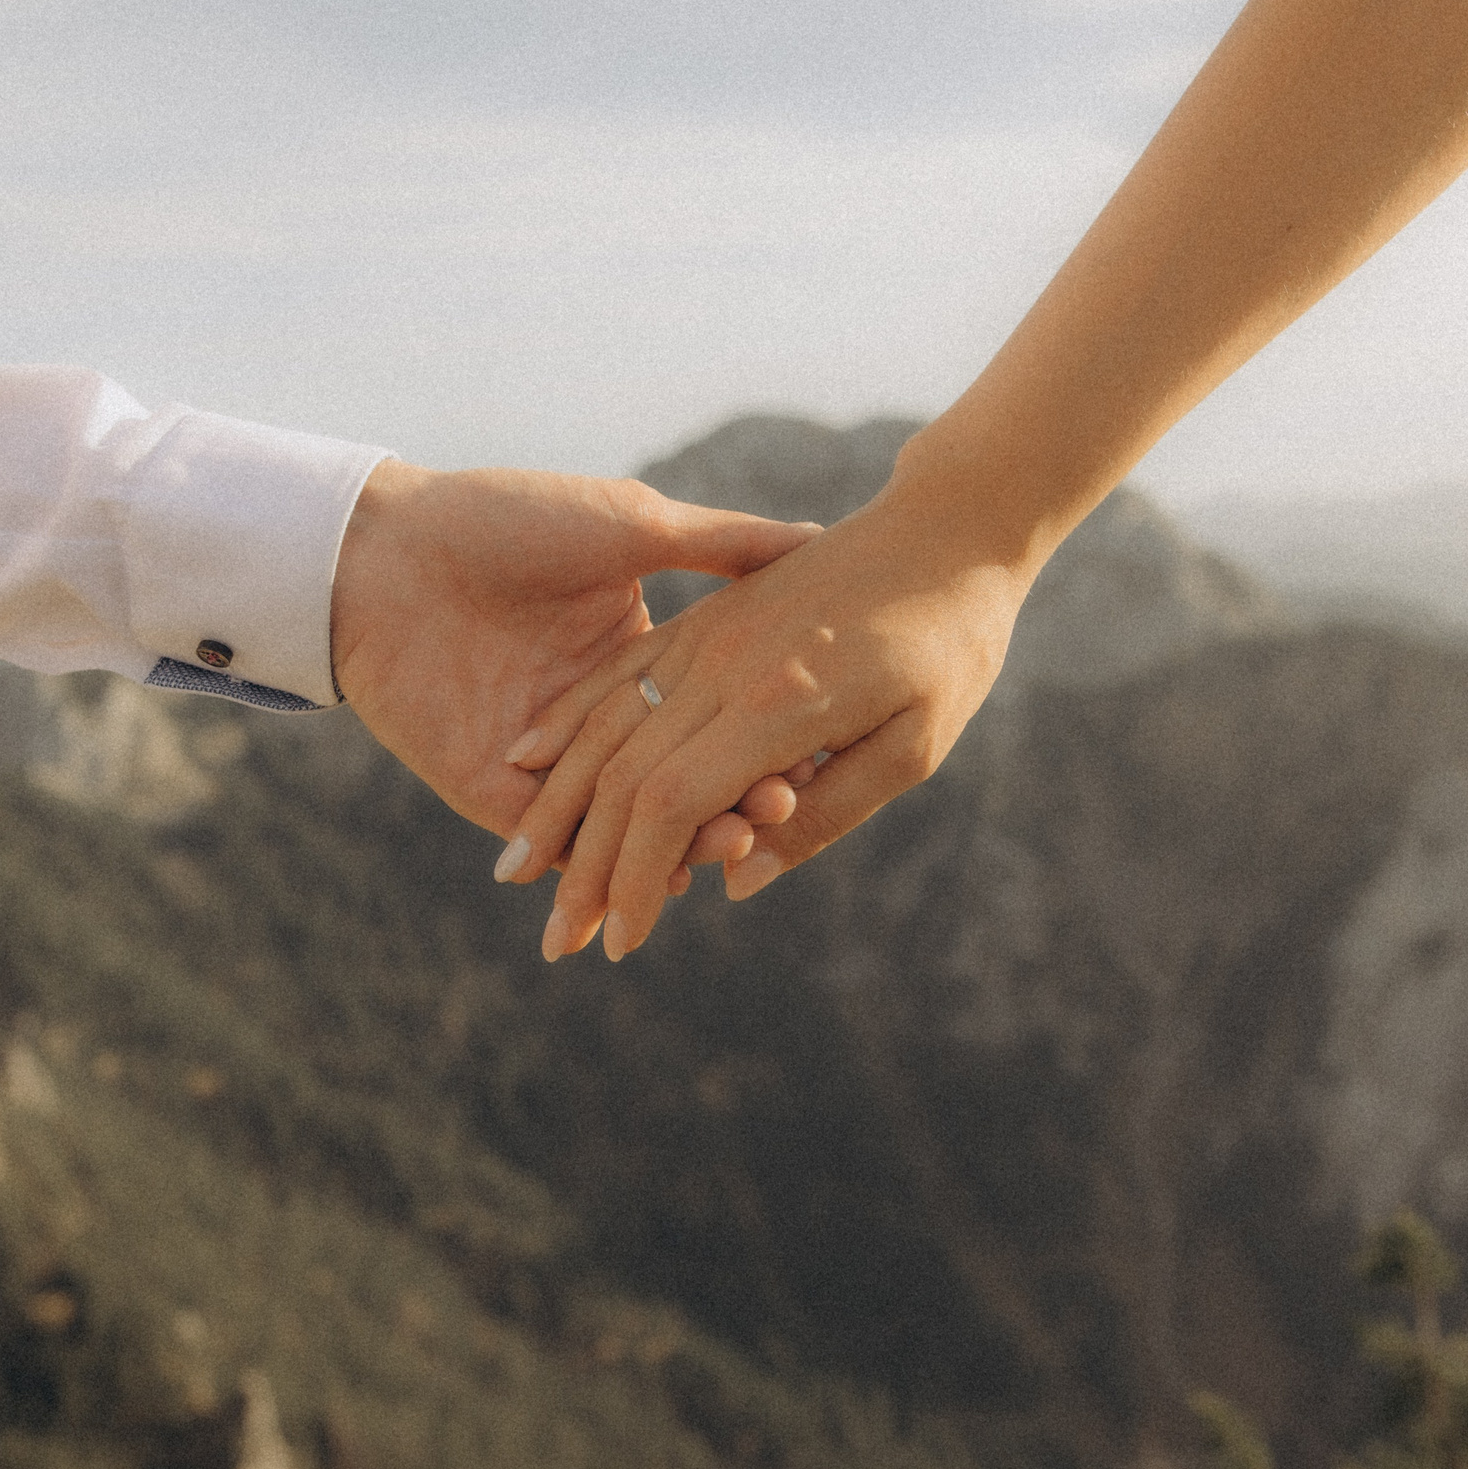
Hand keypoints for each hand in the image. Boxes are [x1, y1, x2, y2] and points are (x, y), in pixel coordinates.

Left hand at [329, 460, 820, 881]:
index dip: (762, 735)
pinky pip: (562, 844)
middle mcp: (596, 718)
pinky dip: (612, 861)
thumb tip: (818, 542)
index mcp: (633, 657)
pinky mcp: (493, 797)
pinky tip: (664, 864)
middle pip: (681, 781)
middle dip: (737, 798)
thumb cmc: (504, 519)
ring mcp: (546, 765)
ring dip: (686, 839)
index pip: (712, 716)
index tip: (811, 745)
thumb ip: (722, 546)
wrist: (384, 547)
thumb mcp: (634, 525)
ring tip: (741, 835)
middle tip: (784, 805)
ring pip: (629, 824)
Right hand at [497, 472, 1033, 959]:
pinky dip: (566, 719)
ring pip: (604, 723)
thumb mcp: (915, 746)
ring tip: (515, 869)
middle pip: (624, 776)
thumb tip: (738, 882)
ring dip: (556, 802)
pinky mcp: (704, 612)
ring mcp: (706, 631)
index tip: (622, 943)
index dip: (637, 878)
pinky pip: (617, 669)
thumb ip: (825, 815)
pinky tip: (526, 757)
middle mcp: (724, 665)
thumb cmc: (951, 645)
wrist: (952, 525)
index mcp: (777, 702)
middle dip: (584, 867)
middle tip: (557, 941)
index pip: (674, 804)